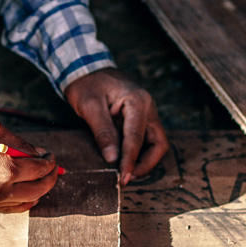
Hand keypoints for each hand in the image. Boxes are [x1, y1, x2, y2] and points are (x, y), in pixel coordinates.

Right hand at [0, 118, 59, 212]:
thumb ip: (20, 143)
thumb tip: (39, 153)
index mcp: (5, 168)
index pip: (40, 169)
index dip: (51, 162)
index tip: (51, 156)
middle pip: (38, 189)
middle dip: (50, 177)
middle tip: (52, 168)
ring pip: (25, 202)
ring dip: (38, 191)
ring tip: (40, 179)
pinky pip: (9, 209)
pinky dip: (22, 203)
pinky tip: (28, 195)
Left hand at [64, 68, 168, 184]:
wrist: (86, 68)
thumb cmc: (87, 83)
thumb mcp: (89, 105)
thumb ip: (102, 131)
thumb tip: (112, 158)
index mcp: (138, 101)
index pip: (138, 137)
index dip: (130, 160)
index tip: (122, 177)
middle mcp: (148, 107)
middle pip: (159, 143)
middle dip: (146, 164)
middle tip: (127, 177)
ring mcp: (146, 113)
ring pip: (156, 143)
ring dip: (144, 160)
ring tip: (125, 172)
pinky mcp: (140, 119)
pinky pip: (146, 140)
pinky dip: (139, 153)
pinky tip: (124, 162)